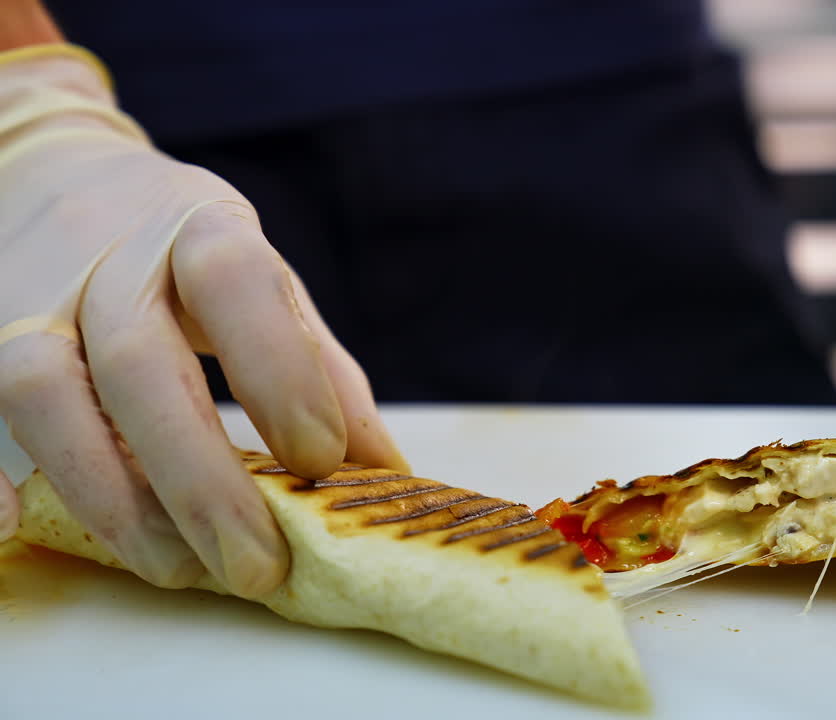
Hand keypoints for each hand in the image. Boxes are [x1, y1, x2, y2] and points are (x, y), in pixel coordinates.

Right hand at [0, 45, 407, 594]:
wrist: (49, 172)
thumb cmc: (179, 244)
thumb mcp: (260, 276)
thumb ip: (315, 362)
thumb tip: (380, 470)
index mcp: (200, 228)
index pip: (235, 282)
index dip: (279, 371)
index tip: (320, 460)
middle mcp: (106, 257)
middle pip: (138, 362)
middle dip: (198, 477)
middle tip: (256, 565)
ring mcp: (28, 297)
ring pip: (43, 393)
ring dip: (110, 497)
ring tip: (178, 568)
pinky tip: (16, 529)